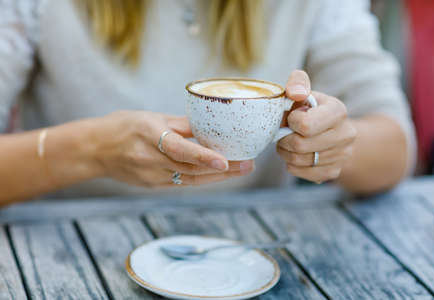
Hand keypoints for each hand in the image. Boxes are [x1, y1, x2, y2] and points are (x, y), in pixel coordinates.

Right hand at [89, 111, 253, 186]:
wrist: (94, 150)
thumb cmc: (122, 127)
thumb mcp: (150, 117)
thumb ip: (179, 124)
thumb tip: (207, 127)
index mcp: (149, 136)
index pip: (180, 149)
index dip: (203, 157)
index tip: (226, 161)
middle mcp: (150, 159)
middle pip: (192, 169)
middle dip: (223, 169)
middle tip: (248, 164)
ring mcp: (151, 176)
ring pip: (191, 179)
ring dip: (217, 176)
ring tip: (241, 169)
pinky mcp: (152, 185)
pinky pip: (182, 182)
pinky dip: (202, 178)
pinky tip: (218, 173)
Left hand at [277, 70, 356, 182]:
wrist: (331, 131)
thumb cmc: (311, 110)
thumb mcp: (306, 92)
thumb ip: (297, 83)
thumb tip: (295, 92)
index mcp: (338, 111)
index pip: (305, 125)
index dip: (291, 122)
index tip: (292, 117)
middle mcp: (346, 134)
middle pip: (300, 145)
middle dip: (284, 139)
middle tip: (282, 134)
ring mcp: (342, 155)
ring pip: (298, 161)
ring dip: (285, 152)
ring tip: (287, 143)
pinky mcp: (334, 171)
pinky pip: (302, 174)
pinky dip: (292, 166)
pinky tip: (295, 155)